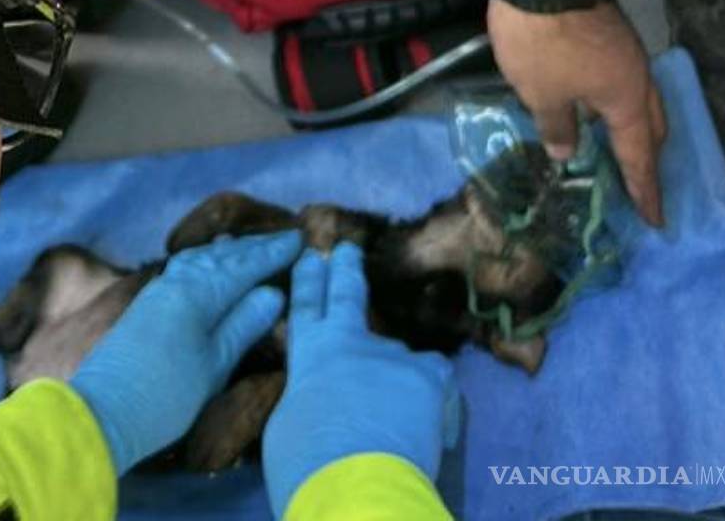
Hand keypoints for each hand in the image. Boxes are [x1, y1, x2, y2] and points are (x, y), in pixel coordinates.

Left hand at [70, 230, 302, 474]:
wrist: (105, 412)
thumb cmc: (167, 395)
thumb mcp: (215, 365)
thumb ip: (243, 325)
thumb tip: (273, 293)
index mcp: (198, 293)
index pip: (244, 265)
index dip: (273, 253)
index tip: (301, 240)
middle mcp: (177, 282)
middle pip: (222, 257)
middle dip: (254, 247)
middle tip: (284, 239)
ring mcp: (158, 291)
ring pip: (200, 259)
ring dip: (228, 251)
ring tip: (251, 246)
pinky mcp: (147, 304)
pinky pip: (185, 268)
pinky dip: (205, 260)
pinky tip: (210, 263)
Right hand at [263, 245, 457, 517]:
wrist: (353, 474)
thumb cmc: (305, 453)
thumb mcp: (289, 420)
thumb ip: (308, 396)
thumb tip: (321, 397)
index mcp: (310, 353)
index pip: (305, 307)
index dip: (308, 280)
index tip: (311, 255)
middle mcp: (350, 342)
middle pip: (348, 296)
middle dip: (345, 270)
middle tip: (348, 249)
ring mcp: (393, 354)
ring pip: (400, 360)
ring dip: (397, 382)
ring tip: (396, 419)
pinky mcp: (429, 374)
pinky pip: (435, 382)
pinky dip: (432, 402)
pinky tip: (428, 426)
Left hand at [488, 0, 667, 225]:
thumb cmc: (543, 43)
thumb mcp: (541, 94)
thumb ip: (557, 126)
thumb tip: (568, 152)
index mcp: (627, 99)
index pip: (639, 155)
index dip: (644, 189)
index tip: (656, 218)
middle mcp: (637, 78)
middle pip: (650, 126)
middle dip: (647, 160)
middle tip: (640, 189)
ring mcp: (625, 53)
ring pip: (637, 101)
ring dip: (631, 129)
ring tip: (617, 153)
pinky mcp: (608, 36)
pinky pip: (618, 82)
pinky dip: (612, 104)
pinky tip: (591, 108)